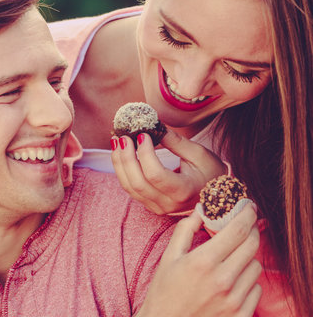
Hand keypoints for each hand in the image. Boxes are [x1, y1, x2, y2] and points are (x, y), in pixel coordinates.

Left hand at [111, 129, 226, 213]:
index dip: (145, 154)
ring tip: (117, 142)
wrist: (215, 195)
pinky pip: (130, 189)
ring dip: (119, 163)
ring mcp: (157, 207)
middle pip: (137, 182)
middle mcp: (168, 204)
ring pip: (129, 187)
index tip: (143, 135)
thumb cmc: (209, 172)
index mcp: (184, 191)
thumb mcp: (198, 154)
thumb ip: (175, 141)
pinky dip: (122, 170)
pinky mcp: (150, 205)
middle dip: (126, 158)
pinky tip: (120, 153)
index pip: (156, 175)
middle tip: (122, 137)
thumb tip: (153, 126)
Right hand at [136, 204, 261, 316]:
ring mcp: (234, 300)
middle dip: (251, 230)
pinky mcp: (240, 314)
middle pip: (252, 245)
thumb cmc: (164, 290)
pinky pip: (256, 289)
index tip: (248, 206)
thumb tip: (201, 209)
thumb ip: (185, 230)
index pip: (237, 230)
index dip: (246, 213)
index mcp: (203, 262)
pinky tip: (231, 280)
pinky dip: (248, 281)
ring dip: (247, 257)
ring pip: (256, 266)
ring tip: (231, 259)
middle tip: (244, 226)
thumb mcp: (169, 256)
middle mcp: (222, 280)